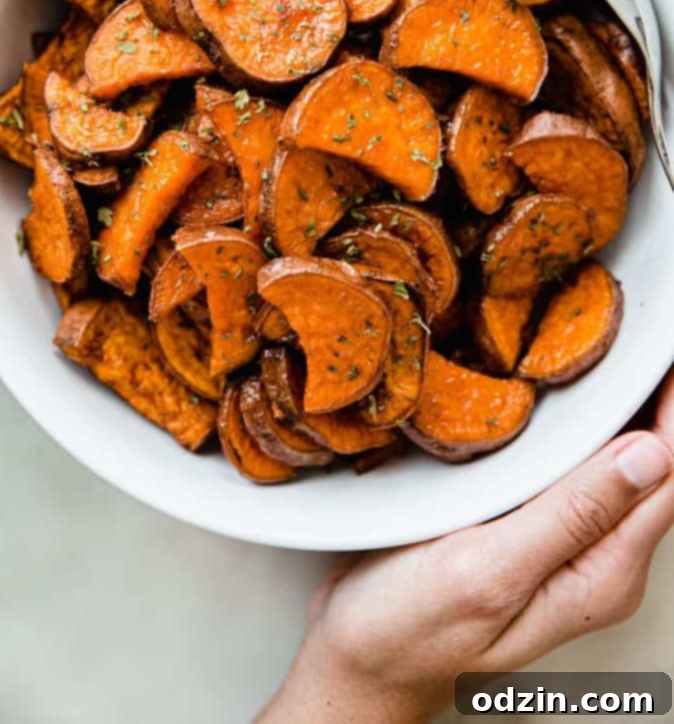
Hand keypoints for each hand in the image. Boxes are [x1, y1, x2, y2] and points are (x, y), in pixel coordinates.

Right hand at [258, 371, 673, 723]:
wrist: (358, 661)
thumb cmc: (409, 628)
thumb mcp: (488, 571)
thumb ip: (570, 517)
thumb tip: (648, 457)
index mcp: (599, 574)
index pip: (668, 480)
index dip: (672, 413)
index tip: (658, 354)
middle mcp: (597, 562)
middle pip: (653, 471)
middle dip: (651, 405)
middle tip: (636, 340)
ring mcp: (568, 548)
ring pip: (617, 468)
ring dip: (618, 414)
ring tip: (609, 358)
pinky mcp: (536, 532)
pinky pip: (577, 474)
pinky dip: (579, 432)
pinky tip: (560, 402)